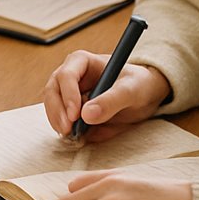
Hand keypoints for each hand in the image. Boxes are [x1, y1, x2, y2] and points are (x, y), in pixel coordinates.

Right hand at [42, 51, 171, 142]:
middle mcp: (71, 75)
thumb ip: (111, 101)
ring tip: (73, 136)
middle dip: (57, 112)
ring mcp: (69, 93)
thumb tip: (87, 115)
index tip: (75, 115)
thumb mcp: (131, 90)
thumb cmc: (139, 84)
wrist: (146, 95)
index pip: (66, 75)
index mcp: (82, 62)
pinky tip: (78, 137)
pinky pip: (62, 119)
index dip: (68, 95)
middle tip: (67, 130)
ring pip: (53, 106)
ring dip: (59, 122)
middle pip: (53, 91)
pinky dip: (66, 130)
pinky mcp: (72, 109)